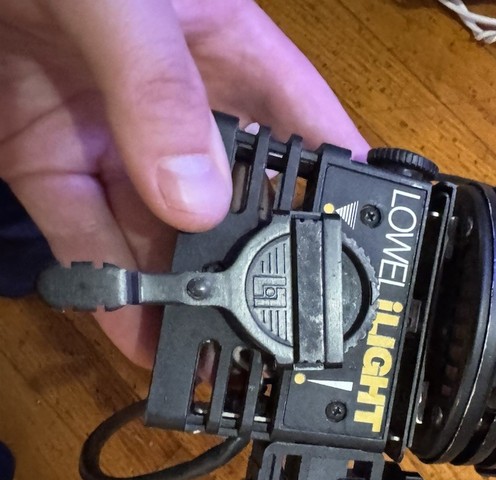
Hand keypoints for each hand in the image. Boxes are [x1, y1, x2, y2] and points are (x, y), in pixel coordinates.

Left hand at [0, 0, 368, 366]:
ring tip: (204, 346)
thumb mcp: (120, 3)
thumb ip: (158, 91)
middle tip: (274, 319)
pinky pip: (82, 229)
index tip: (369, 245)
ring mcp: (109, 131)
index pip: (304, 120)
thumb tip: (195, 202)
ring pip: (158, 226)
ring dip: (179, 289)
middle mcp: (177, 98)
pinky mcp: (43, 156)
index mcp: (223, 44)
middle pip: (231, 191)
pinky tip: (135, 328)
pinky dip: (103, 282)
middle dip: (252, 256)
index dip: (340, 180)